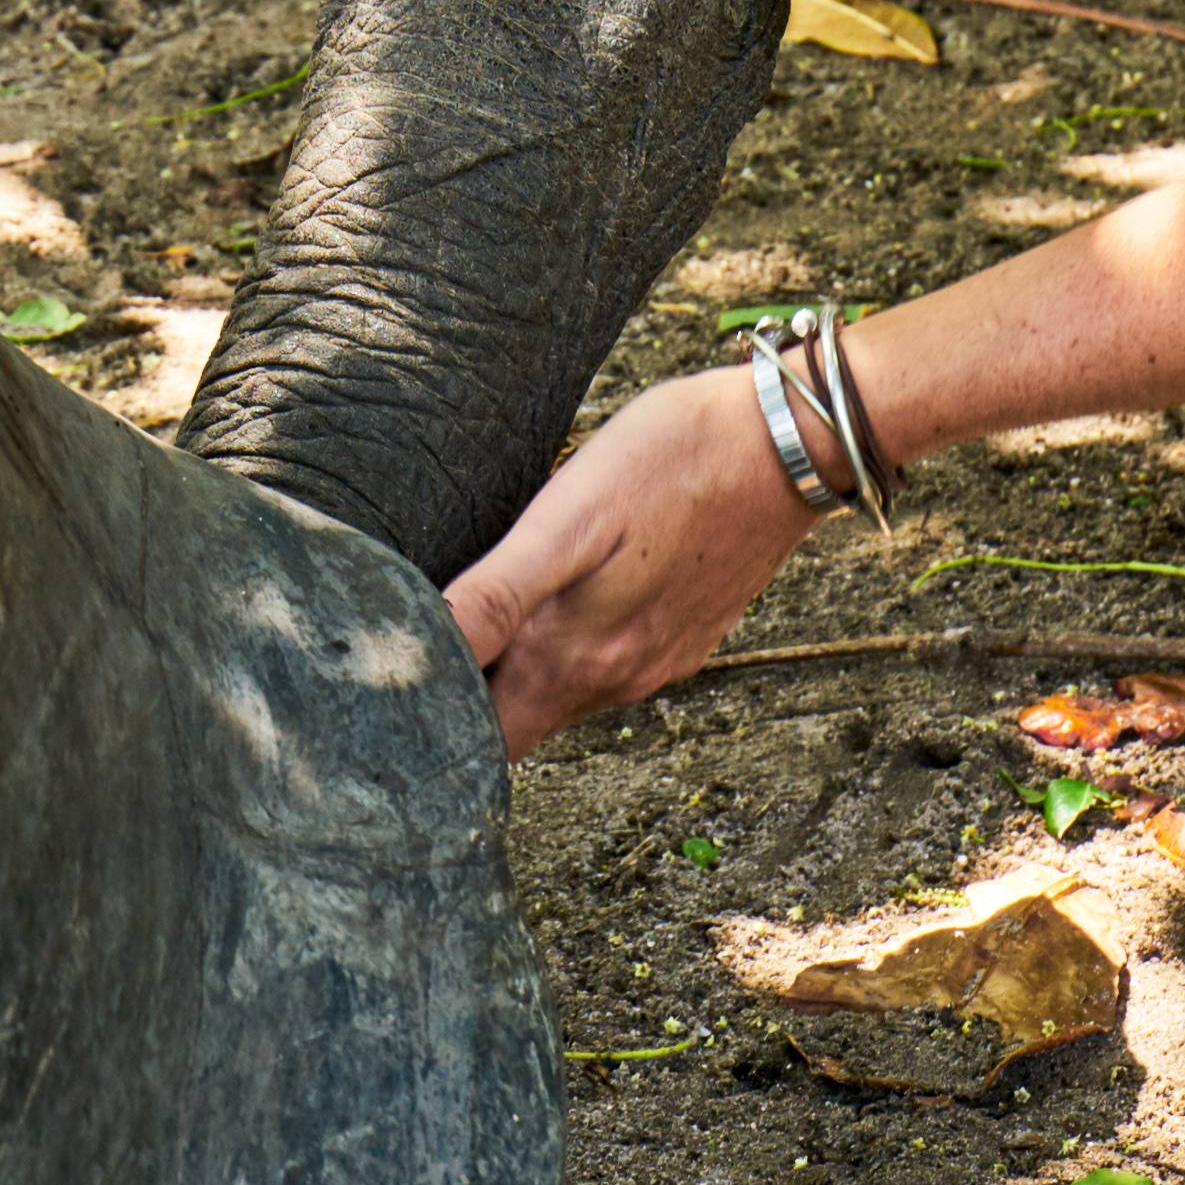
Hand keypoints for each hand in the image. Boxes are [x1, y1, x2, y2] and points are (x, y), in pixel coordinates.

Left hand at [444, 360, 814, 750]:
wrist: (788, 443)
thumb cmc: (673, 463)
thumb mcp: (565, 522)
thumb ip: (495, 600)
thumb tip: (421, 659)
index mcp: (575, 663)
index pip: (488, 741)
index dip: (437, 726)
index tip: (395, 691)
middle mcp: (617, 679)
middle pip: (520, 722)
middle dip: (470, 701)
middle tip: (416, 651)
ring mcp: (657, 659)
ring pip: (562, 693)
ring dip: (518, 671)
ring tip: (474, 621)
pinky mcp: (684, 632)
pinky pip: (609, 662)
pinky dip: (570, 646)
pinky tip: (558, 597)